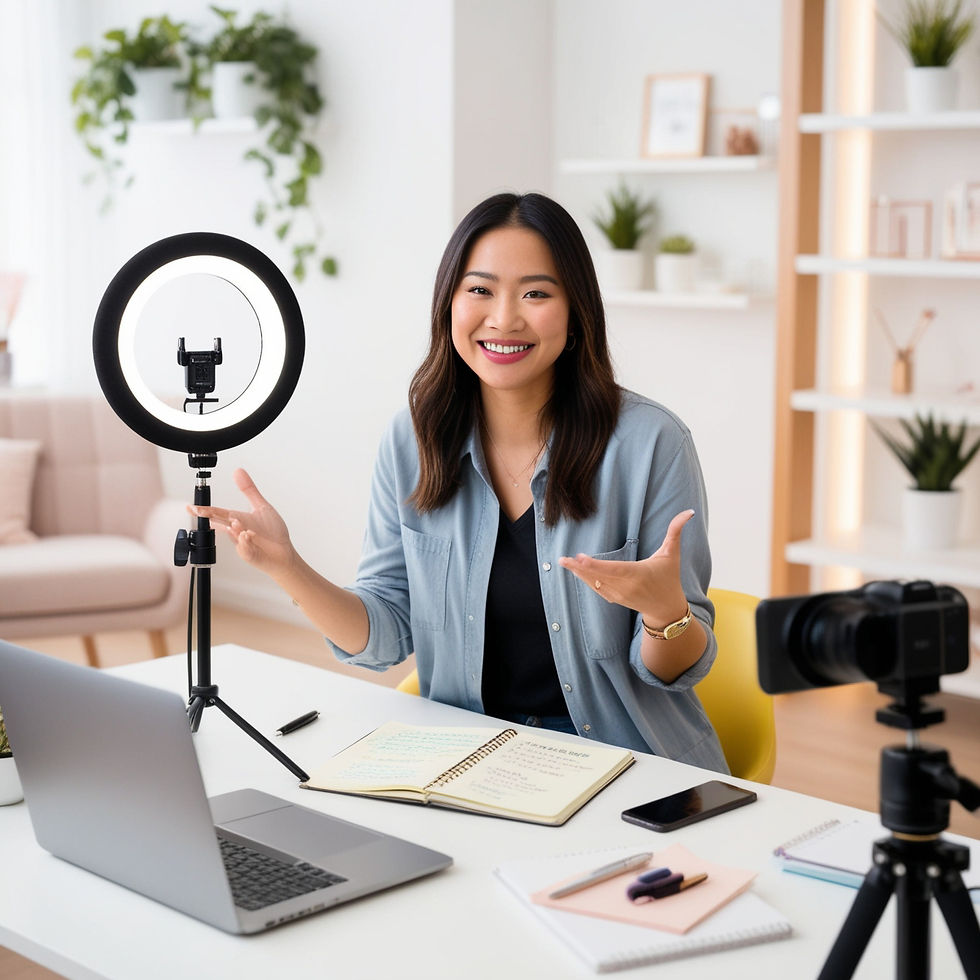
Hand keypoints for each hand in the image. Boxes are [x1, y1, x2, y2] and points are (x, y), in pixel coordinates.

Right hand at [189, 468, 294, 576]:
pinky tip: (247, 535)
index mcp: (238, 520)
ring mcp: (243, 544)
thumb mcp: (260, 506)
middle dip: (210, 517)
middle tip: (200, 512)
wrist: (283, 553)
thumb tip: (238, 471)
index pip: (218, 513)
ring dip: (234, 528)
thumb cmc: (272, 533)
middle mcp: (237, 532)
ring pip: (234, 535)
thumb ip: (249, 490)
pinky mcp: (251, 554)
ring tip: (236, 523)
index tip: (190, 507)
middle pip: (221, 522)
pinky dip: (245, 543)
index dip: (204, 510)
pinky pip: (245, 549)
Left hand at [558, 509, 693, 623]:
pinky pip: (596, 589)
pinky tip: (575, 571)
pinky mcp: (614, 599)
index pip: (614, 569)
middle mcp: (626, 587)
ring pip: (594, 583)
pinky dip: (585, 580)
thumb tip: (688, 511)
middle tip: (562, 558)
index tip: (580, 558)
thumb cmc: (669, 578)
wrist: (666, 609)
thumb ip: (676, 531)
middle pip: (598, 577)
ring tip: (564, 562)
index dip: (596, 565)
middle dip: (579, 568)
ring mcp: (618, 595)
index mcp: (638, 574)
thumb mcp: (672, 554)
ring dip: (578, 573)